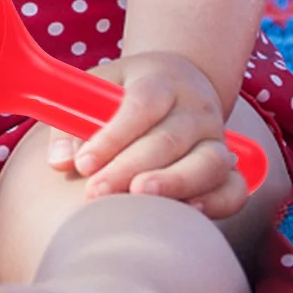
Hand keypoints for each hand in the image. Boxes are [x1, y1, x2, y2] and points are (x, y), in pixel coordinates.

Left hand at [45, 51, 249, 219]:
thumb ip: (71, 122)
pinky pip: (234, 188)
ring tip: (139, 199)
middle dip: (130, 168)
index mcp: (161, 80)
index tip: (83, 163)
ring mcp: (216, 136)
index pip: (142, 103)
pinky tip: (187, 212)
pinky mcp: (231, 165)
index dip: (113, 135)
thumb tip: (59, 160)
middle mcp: (195, 106)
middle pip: (169, 138)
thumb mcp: (97, 89)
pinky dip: (216, 202)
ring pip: (208, 162)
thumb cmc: (126, 92)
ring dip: (174, 184)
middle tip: (96, 193)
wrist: (179, 83)